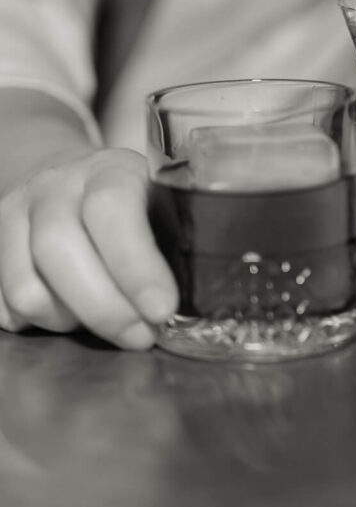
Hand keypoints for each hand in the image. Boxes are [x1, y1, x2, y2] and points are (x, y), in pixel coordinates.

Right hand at [0, 149, 177, 348]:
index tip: (162, 308)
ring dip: (69, 321)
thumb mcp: (161, 206)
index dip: (135, 265)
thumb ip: (173, 242)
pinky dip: (37, 324)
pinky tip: (68, 311)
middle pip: (60, 250)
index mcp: (108, 170)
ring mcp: (14, 215)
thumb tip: (185, 305)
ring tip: (103, 319)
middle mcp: (54, 186)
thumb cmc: (132, 207)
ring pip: (27, 288)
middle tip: (140, 336)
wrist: (70, 183)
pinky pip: (2, 308)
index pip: (112, 209)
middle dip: (105, 309)